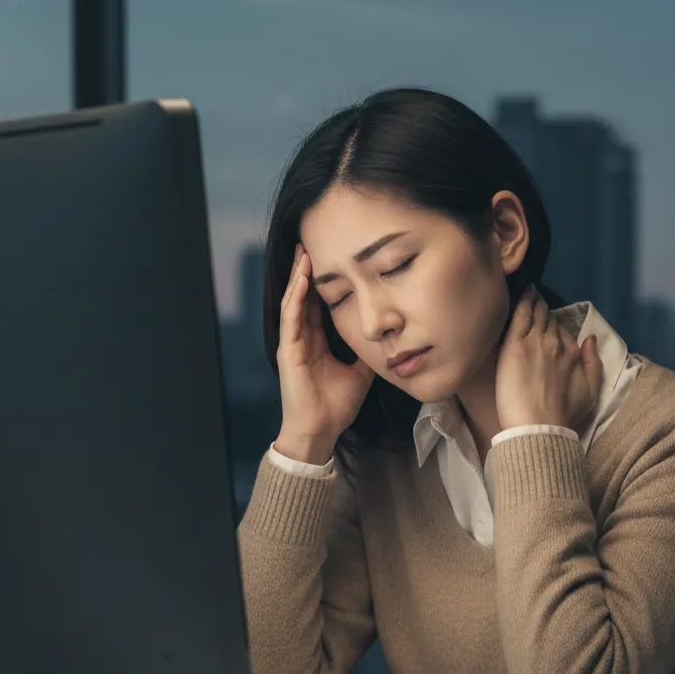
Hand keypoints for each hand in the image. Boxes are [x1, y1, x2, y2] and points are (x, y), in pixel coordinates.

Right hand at [274, 245, 374, 463]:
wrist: (321, 431)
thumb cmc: (336, 407)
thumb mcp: (360, 373)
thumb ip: (367, 353)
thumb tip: (386, 338)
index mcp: (317, 342)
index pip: (318, 304)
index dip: (324, 281)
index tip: (333, 259)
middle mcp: (303, 338)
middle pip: (304, 296)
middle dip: (307, 270)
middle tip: (311, 242)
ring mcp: (293, 343)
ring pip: (294, 301)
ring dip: (299, 276)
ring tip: (304, 252)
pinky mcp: (288, 350)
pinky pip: (291, 317)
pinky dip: (296, 296)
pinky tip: (302, 279)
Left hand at [495, 289, 602, 432]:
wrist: (538, 425)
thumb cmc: (563, 414)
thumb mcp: (591, 391)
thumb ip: (593, 363)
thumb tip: (591, 338)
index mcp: (573, 354)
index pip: (565, 333)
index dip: (557, 328)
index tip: (551, 325)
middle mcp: (556, 343)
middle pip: (550, 321)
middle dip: (546, 314)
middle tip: (539, 307)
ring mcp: (535, 341)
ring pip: (537, 315)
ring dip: (536, 305)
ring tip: (532, 297)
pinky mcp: (514, 344)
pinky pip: (521, 315)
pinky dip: (523, 302)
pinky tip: (523, 293)